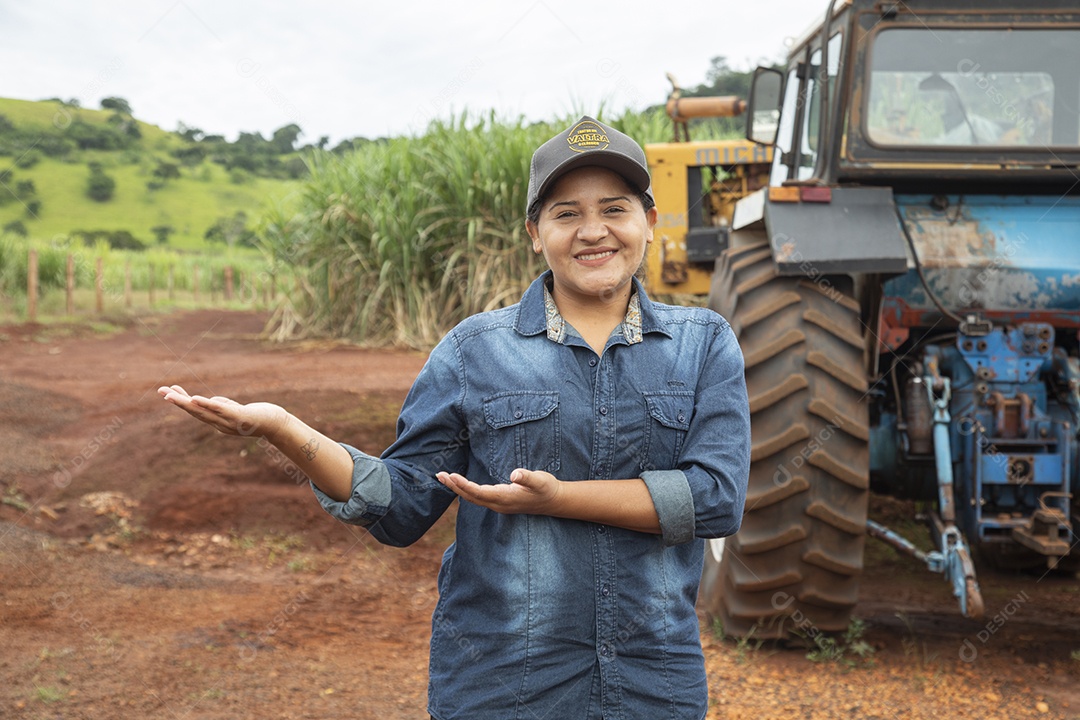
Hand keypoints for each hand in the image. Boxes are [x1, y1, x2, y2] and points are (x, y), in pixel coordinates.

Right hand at [158, 384, 286, 439]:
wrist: (277, 425)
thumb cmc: (257, 417)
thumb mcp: (235, 409)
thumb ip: (221, 406)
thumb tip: (208, 401)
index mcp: (217, 422)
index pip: (196, 411)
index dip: (181, 402)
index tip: (167, 392)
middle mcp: (220, 424)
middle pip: (195, 412)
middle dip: (177, 402)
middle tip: (160, 391)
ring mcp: (229, 422)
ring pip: (203, 412)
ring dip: (186, 403)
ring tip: (171, 395)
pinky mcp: (239, 417)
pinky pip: (220, 410)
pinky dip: (207, 405)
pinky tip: (196, 399)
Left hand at [436, 468, 560, 514]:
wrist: (554, 501)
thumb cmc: (546, 489)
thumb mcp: (540, 481)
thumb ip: (528, 478)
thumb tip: (515, 474)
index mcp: (505, 498)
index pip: (479, 493)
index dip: (464, 485)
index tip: (451, 476)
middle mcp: (499, 504)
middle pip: (471, 497)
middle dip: (454, 487)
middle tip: (439, 475)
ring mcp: (498, 504)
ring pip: (473, 498)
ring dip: (458, 488)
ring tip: (444, 477)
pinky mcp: (499, 501)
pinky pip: (478, 497)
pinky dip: (466, 489)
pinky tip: (460, 483)